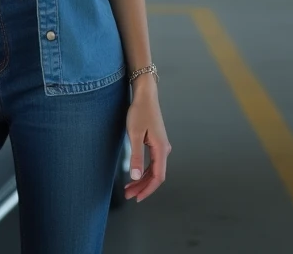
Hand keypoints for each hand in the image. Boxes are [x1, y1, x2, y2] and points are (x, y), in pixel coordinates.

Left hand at [123, 79, 170, 202]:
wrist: (145, 95)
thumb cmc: (140, 112)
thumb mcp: (134, 134)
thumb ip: (136, 156)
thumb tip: (135, 176)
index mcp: (161, 149)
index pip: (158, 177)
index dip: (147, 190)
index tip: (137, 198)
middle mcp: (164, 149)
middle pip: (156, 175)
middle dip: (142, 187)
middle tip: (128, 195)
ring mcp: (161, 146)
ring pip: (154, 170)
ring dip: (142, 180)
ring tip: (129, 188)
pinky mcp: (156, 143)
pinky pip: (152, 162)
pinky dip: (144, 171)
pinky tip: (135, 175)